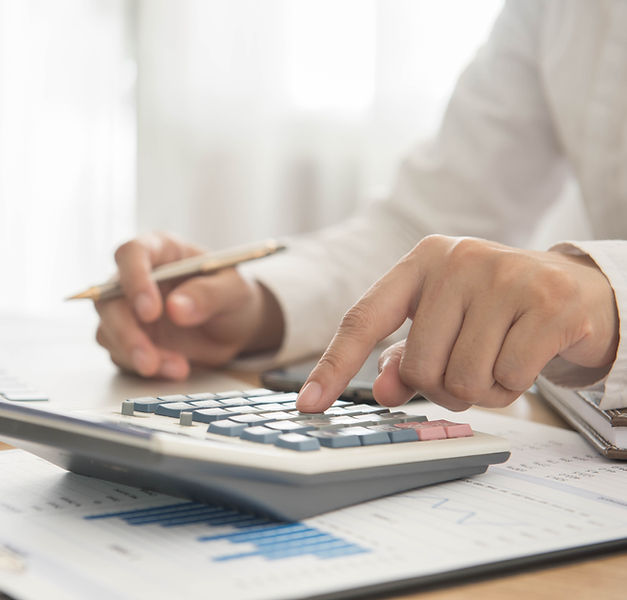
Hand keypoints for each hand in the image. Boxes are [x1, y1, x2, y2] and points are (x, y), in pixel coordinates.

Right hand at [94, 232, 283, 379]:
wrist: (233, 326)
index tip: (151, 311)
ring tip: (179, 368)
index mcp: (160, 250)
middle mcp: (135, 278)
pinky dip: (146, 368)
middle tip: (149, 359)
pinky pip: (121, 355)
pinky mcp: (129, 338)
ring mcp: (128, 310)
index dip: (134, 280)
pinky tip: (176, 369)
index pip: (132, 254)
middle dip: (126, 332)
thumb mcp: (233, 290)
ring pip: (108, 331)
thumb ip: (208, 294)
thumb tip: (176, 308)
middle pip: (108, 298)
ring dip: (136, 355)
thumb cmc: (232, 296)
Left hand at [297, 235, 618, 411]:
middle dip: (442, 387)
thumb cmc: (496, 309)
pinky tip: (528, 359)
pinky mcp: (549, 303)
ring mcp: (506, 277)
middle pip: (420, 366)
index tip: (308, 404)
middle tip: (468, 371)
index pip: (363, 319)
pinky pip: (510, 379)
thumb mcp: (443, 322)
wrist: (577, 288)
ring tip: (499, 361)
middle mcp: (459, 260)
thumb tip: (385, 390)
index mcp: (421, 261)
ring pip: (464, 379)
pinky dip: (516, 387)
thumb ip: (406, 356)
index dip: (333, 366)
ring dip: (482, 390)